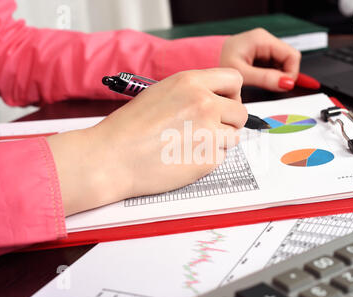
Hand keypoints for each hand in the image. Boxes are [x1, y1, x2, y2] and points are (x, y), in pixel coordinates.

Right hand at [47, 68, 246, 215]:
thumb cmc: (129, 128)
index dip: (232, 94)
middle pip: (240, 112)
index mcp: (191, 82)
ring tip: (190, 145)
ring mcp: (209, 133)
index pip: (234, 79)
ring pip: (234, 137)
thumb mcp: (161, 93)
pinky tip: (184, 158)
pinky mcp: (208, 159)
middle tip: (209, 130)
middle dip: (229, 122)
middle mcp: (205, 104)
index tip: (225, 103)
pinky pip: (221, 158)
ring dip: (219, 142)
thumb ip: (192, 92)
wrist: (111, 158)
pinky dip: (207, 160)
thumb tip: (217, 100)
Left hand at [220, 28, 301, 91]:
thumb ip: (265, 78)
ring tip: (261, 82)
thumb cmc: (219, 62)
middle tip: (271, 87)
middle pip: (289, 59)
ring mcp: (263, 47)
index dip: (291, 73)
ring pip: (283, 64)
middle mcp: (264, 40)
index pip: (292, 55)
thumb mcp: (243, 74)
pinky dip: (271, 75)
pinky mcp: (261, 54)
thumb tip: (287, 83)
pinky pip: (274, 66)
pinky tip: (259, 80)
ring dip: (276, 76)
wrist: (207, 61)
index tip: (283, 86)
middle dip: (283, 76)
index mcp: (261, 39)